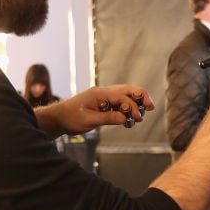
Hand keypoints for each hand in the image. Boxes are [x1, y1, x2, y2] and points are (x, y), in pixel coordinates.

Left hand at [36, 85, 154, 137]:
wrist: (59, 117)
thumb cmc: (71, 118)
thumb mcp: (89, 120)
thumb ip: (108, 118)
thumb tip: (125, 118)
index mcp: (100, 94)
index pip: (122, 97)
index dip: (132, 107)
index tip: (138, 118)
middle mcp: (104, 92)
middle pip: (127, 89)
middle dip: (140, 97)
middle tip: (150, 107)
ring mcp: (104, 96)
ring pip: (125, 94)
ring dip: (135, 102)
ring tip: (141, 113)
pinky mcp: (103, 102)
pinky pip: (119, 101)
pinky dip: (128, 106)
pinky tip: (130, 116)